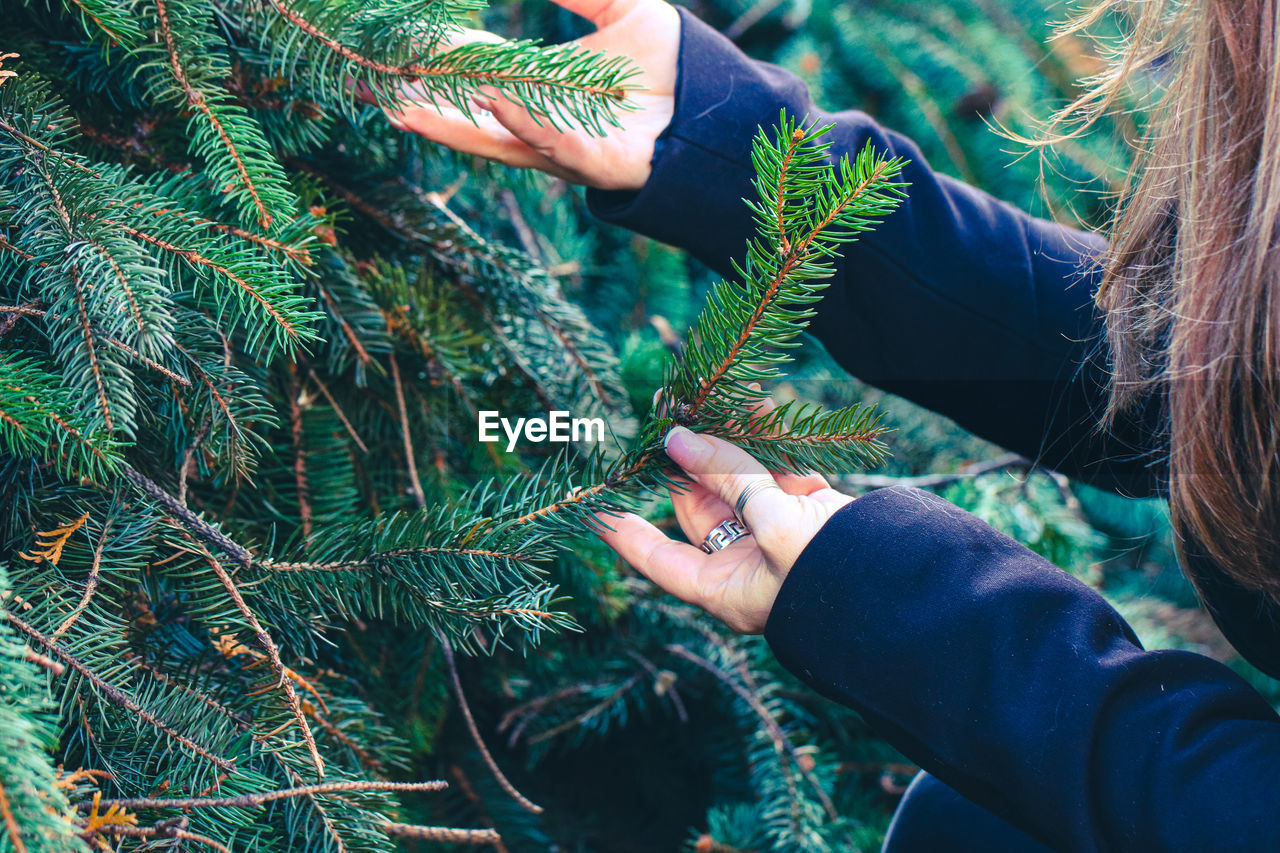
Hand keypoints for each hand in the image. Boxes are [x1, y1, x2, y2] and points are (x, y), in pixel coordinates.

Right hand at [382, 0, 678, 189]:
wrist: (720, 109)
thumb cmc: (673, 65)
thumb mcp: (619, 8)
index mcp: (543, 89)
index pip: (477, 73)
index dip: (438, 61)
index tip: (402, 43)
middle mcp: (543, 123)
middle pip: (469, 114)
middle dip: (421, 102)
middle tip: (371, 85)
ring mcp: (565, 147)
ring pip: (496, 136)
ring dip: (450, 121)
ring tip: (404, 104)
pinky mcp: (594, 165)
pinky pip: (551, 143)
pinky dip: (520, 121)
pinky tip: (490, 99)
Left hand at [597, 424, 853, 633]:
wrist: (910, 584)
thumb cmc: (830, 575)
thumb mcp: (770, 526)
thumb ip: (726, 477)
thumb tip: (677, 436)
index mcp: (724, 588)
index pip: (658, 558)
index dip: (624, 531)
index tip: (592, 505)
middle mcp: (746, 563)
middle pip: (698, 507)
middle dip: (683, 463)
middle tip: (665, 417)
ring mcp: (779, 536)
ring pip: (738, 483)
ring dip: (725, 444)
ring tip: (705, 399)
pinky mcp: (813, 511)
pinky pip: (779, 472)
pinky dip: (769, 440)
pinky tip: (755, 404)